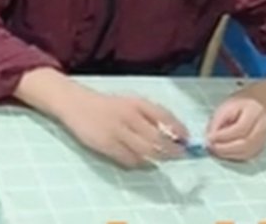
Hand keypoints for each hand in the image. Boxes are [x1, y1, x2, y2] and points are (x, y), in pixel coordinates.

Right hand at [59, 88, 188, 168]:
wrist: (77, 104)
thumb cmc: (108, 105)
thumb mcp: (129, 103)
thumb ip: (149, 115)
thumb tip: (172, 133)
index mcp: (136, 103)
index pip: (164, 116)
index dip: (178, 129)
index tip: (187, 139)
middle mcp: (129, 116)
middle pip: (157, 138)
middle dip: (172, 149)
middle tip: (180, 155)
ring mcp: (118, 132)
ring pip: (146, 151)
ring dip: (159, 158)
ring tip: (164, 160)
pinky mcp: (107, 145)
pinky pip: (130, 159)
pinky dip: (140, 163)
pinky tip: (143, 161)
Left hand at [206, 94, 265, 161]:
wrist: (258, 105)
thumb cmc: (240, 104)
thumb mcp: (226, 106)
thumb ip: (218, 121)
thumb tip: (210, 138)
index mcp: (254, 112)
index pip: (240, 128)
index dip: (224, 135)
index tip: (210, 138)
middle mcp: (262, 127)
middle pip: (246, 143)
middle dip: (226, 148)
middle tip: (211, 147)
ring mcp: (263, 139)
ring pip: (246, 153)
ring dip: (228, 154)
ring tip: (215, 150)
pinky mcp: (260, 148)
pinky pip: (246, 156)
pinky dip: (233, 156)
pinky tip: (223, 152)